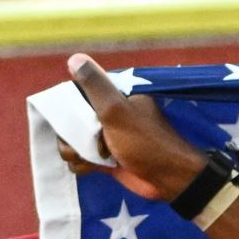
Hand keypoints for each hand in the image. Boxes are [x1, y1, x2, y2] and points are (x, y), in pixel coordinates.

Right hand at [55, 53, 204, 202]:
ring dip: (73, 151)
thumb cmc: (146, 143)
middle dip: (67, 133)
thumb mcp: (118, 110)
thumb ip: (96, 85)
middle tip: (81, 142)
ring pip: (71, 140)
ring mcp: (106, 138)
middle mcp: (108, 116)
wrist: (170, 181)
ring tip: (87, 158)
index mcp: (114, 98)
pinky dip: (81, 164)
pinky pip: (80, 158)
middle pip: (70, 119)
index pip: (77, 93)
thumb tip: (75, 57)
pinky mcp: (105, 160)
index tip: (73, 117)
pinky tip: (89, 168)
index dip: (68, 106)